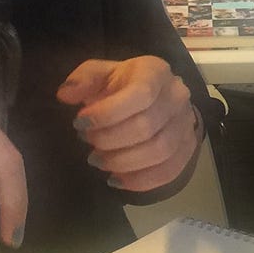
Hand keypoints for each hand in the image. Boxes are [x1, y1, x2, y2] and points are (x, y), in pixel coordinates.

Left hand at [56, 56, 198, 192]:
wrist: (153, 97)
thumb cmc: (121, 85)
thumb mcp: (99, 74)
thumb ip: (82, 80)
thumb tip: (66, 94)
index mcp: (155, 72)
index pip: (140, 94)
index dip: (108, 113)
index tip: (80, 122)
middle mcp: (177, 96)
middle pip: (146, 127)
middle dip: (110, 140)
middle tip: (87, 142)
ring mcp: (186, 123)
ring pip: (159, 152)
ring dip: (122, 162)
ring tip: (98, 161)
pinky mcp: (187, 148)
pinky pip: (169, 171)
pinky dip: (140, 181)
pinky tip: (117, 179)